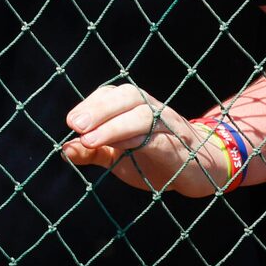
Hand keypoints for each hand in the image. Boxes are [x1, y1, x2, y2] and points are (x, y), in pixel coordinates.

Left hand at [58, 82, 243, 196]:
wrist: (201, 171)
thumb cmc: (154, 159)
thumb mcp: (118, 156)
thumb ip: (92, 151)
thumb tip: (64, 149)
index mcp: (137, 107)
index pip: (112, 94)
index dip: (91, 105)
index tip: (72, 122)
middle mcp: (154, 109)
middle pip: (129, 97)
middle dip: (100, 109)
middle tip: (75, 125)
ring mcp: (169, 127)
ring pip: (144, 116)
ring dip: (114, 127)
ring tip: (89, 141)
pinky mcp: (179, 148)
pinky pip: (160, 140)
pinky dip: (139, 142)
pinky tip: (121, 151)